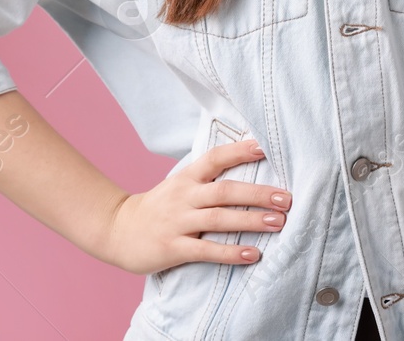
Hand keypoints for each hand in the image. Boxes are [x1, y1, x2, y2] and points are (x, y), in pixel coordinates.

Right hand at [101, 139, 291, 274]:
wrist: (116, 231)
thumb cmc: (158, 208)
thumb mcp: (179, 185)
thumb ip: (207, 179)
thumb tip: (247, 166)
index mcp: (186, 178)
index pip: (215, 158)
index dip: (240, 151)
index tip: (265, 149)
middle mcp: (183, 197)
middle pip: (225, 191)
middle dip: (258, 194)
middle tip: (286, 198)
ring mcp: (177, 223)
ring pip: (219, 219)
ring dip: (251, 221)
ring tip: (279, 223)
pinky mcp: (172, 248)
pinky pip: (206, 250)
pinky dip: (231, 252)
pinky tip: (252, 254)